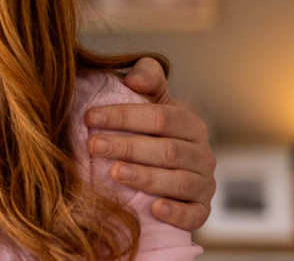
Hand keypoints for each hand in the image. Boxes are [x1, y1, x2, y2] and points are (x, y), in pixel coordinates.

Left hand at [85, 57, 216, 229]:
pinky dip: (177, 213)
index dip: (124, 116)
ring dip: (146, 177)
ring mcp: (204, 184)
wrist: (165, 169)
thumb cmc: (149, 130)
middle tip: (94, 146)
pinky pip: (195, 214)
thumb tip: (134, 79)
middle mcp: (202, 154)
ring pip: (178, 181)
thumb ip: (147, 79)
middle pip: (166, 150)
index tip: (90, 117)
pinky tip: (155, 209)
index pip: (160, 117)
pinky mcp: (201, 210)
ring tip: (114, 173)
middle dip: (127, 146)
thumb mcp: (150, 100)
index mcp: (190, 124)